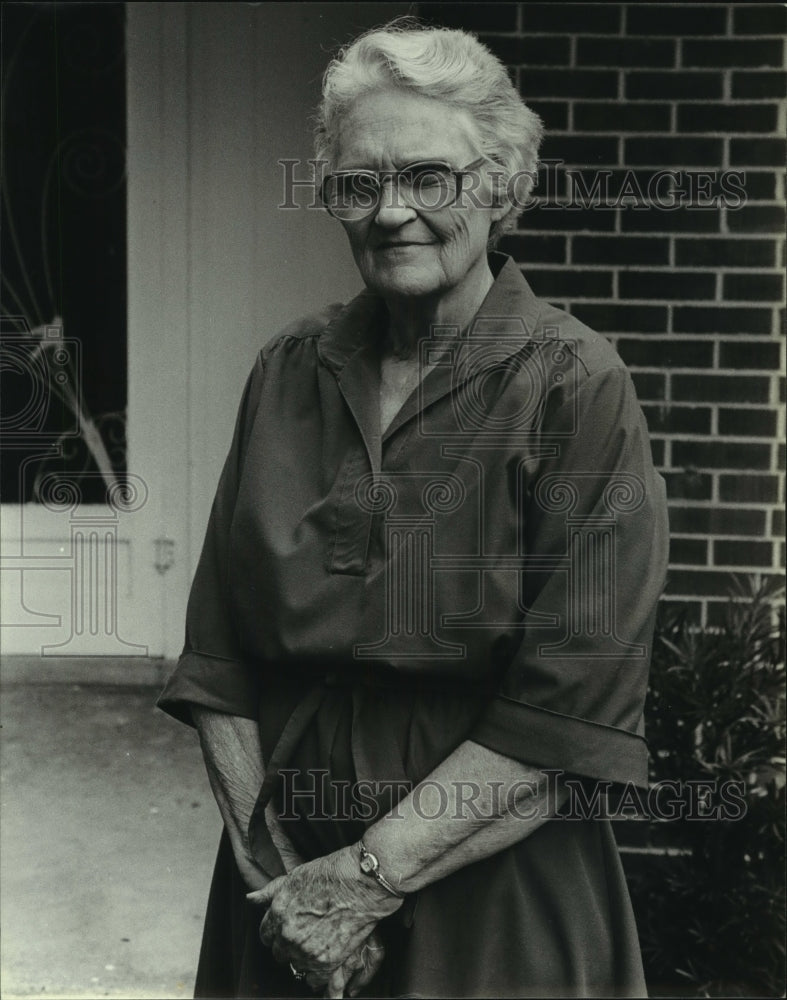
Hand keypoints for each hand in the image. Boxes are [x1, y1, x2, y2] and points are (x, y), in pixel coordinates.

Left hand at [247, 846, 400, 984]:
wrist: (360, 883)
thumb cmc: (331, 874)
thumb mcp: (296, 876)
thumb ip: (271, 891)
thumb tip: (251, 898)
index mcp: (277, 913)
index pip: (265, 935)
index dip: (276, 932)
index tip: (286, 930)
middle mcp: (287, 935)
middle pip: (279, 953)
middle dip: (289, 946)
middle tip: (305, 937)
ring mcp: (305, 951)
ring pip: (296, 967)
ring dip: (304, 959)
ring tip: (318, 947)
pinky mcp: (325, 962)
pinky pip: (314, 980)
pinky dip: (318, 975)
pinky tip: (324, 962)